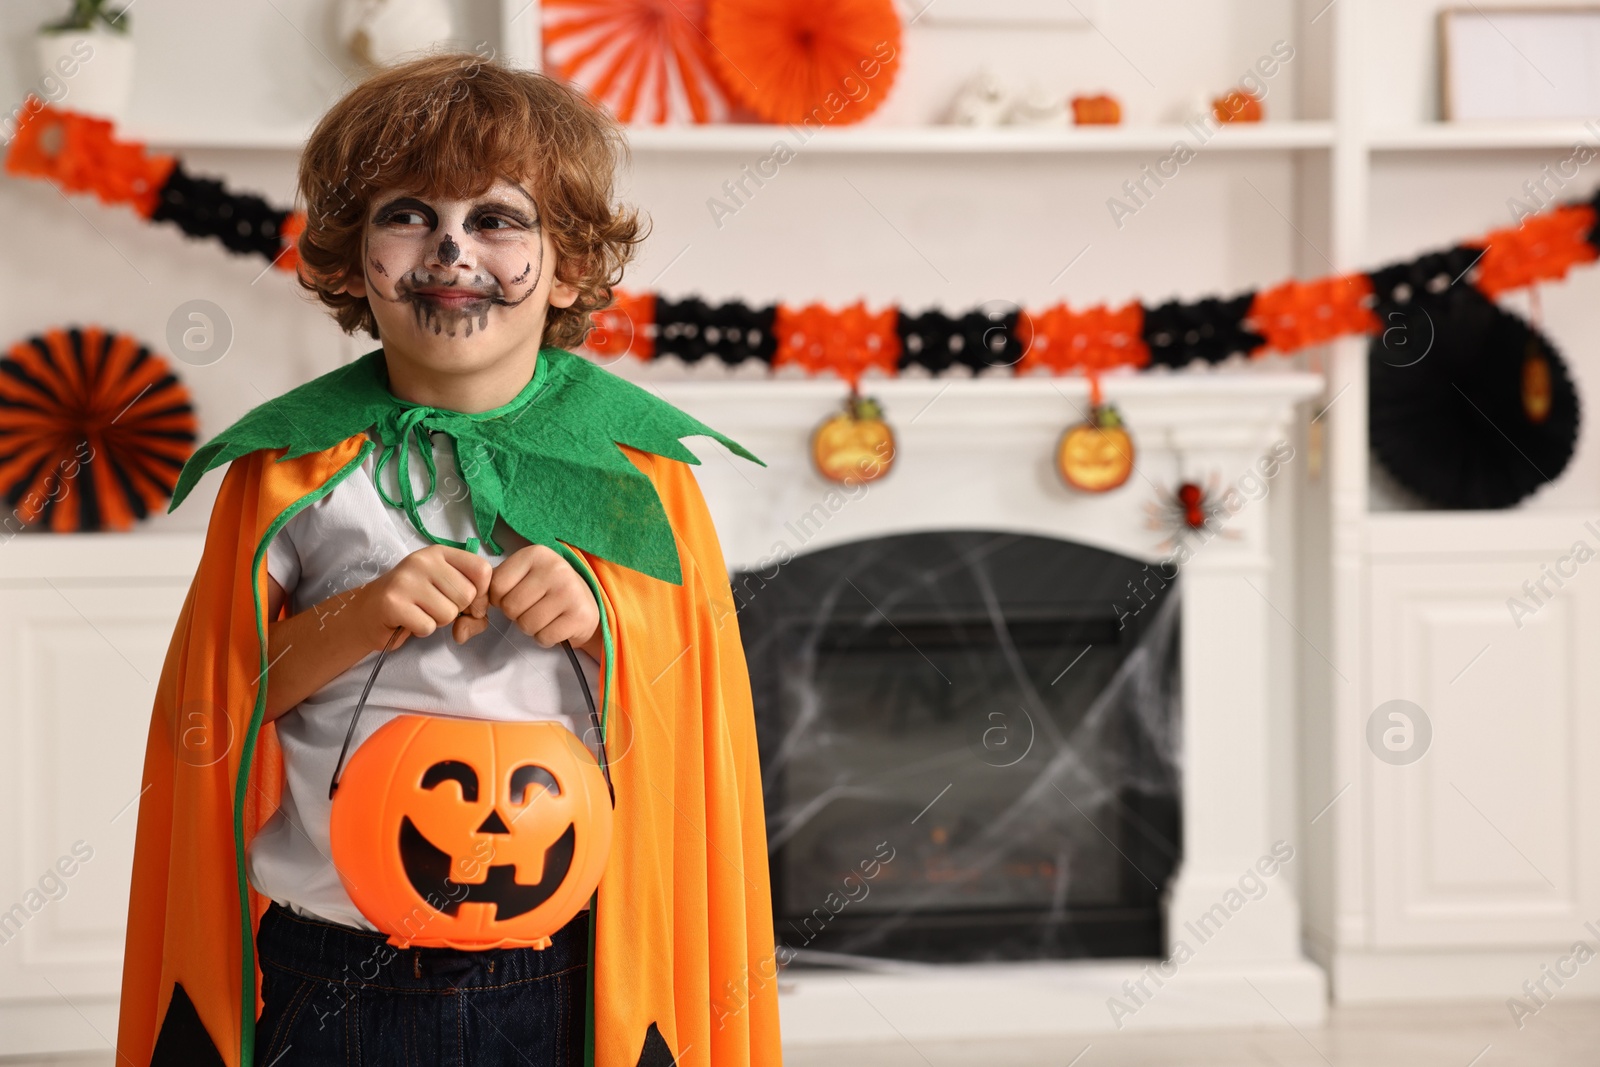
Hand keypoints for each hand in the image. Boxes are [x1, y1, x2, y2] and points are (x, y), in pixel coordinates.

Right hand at [359, 544, 491, 651]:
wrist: (368, 610)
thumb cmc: (414, 600)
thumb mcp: (444, 589)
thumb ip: (472, 600)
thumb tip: (481, 617)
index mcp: (439, 553)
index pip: (481, 570)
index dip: (482, 594)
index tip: (468, 603)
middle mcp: (423, 561)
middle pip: (467, 595)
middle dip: (456, 610)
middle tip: (434, 607)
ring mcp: (406, 580)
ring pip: (449, 613)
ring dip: (437, 621)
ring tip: (419, 611)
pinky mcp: (394, 602)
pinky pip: (428, 626)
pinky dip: (421, 630)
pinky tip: (408, 620)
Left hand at [453, 544, 599, 651]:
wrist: (587, 603)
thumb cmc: (544, 591)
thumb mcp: (517, 582)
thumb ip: (484, 598)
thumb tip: (458, 632)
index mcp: (534, 554)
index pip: (496, 587)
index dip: (501, 599)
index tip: (519, 594)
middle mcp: (554, 567)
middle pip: (510, 607)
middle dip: (517, 614)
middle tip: (534, 607)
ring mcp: (570, 591)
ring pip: (526, 625)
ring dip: (531, 627)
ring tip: (546, 615)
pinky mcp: (579, 615)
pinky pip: (544, 637)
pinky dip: (546, 637)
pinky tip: (557, 624)